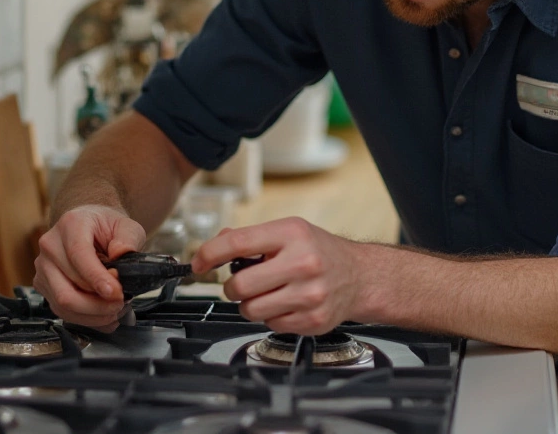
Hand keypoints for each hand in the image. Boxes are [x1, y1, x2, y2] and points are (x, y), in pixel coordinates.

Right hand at [34, 204, 146, 331]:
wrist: (90, 226)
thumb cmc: (106, 227)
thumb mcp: (126, 225)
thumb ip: (128, 238)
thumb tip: (121, 253)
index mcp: (70, 225)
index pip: (78, 255)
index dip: (96, 278)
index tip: (116, 293)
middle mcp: (50, 246)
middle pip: (68, 287)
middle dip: (98, 303)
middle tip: (122, 302)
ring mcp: (43, 267)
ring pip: (63, 303)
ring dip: (93, 314)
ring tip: (116, 310)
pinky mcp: (43, 284)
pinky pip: (62, 310)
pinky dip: (86, 318)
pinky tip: (105, 316)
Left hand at [191, 217, 368, 334]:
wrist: (360, 276)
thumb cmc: (320, 251)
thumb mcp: (289, 232)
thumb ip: (251, 238)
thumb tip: (214, 247)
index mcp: (292, 234)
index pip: (237, 242)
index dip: (209, 254)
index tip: (198, 262)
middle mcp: (302, 263)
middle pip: (239, 285)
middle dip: (232, 287)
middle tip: (243, 283)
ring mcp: (309, 294)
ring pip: (250, 310)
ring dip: (250, 304)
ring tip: (267, 293)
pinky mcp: (312, 320)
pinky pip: (270, 325)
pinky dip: (271, 316)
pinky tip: (286, 303)